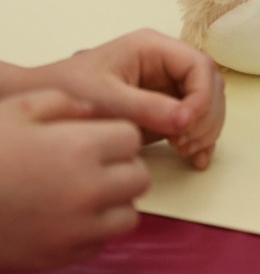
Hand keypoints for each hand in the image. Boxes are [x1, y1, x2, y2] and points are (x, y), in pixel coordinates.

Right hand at [0, 89, 147, 268]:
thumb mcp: (19, 108)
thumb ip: (65, 102)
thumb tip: (94, 109)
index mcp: (79, 148)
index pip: (132, 138)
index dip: (116, 133)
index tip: (98, 135)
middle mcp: (86, 191)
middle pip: (137, 177)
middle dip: (122, 166)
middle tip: (95, 161)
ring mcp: (75, 230)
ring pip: (127, 215)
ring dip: (115, 201)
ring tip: (86, 189)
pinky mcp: (60, 258)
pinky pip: (101, 244)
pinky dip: (94, 229)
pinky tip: (69, 214)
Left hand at [23, 29, 224, 169]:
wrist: (47, 107)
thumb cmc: (70, 91)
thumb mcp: (107, 99)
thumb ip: (147, 107)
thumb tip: (186, 120)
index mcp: (153, 47)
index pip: (199, 64)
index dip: (202, 96)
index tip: (186, 126)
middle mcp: (166, 62)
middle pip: (209, 83)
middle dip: (206, 115)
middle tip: (186, 143)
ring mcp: (167, 84)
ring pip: (207, 102)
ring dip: (206, 128)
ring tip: (186, 151)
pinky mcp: (165, 107)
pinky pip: (195, 119)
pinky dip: (201, 138)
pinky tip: (195, 158)